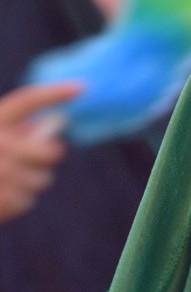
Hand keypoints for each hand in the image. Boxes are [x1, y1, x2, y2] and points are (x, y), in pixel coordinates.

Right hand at [0, 83, 80, 222]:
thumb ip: (19, 131)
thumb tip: (58, 121)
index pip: (26, 100)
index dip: (53, 93)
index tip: (82, 87)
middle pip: (50, 151)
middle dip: (46, 158)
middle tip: (30, 161)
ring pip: (41, 179)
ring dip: (28, 184)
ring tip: (2, 182)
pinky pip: (24, 201)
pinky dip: (14, 203)